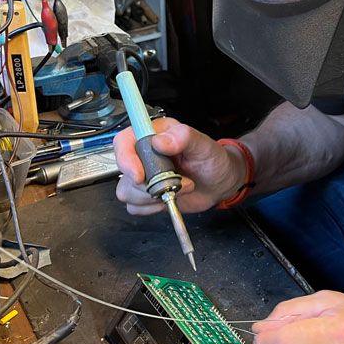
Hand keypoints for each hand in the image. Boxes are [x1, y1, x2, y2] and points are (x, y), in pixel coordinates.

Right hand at [113, 118, 245, 214]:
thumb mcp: (203, 145)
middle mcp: (144, 154)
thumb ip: (184, 137)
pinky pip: (135, 206)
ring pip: (126, 192)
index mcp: (153, 135)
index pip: (124, 141)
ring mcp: (144, 175)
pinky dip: (151, 208)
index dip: (125, 158)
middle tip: (177, 182)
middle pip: (124, 171)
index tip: (139, 176)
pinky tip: (169, 200)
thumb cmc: (212, 159)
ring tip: (178, 190)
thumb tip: (160, 142)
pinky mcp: (146, 195)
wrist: (219, 183)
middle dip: (149, 184)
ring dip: (152, 197)